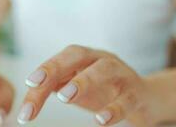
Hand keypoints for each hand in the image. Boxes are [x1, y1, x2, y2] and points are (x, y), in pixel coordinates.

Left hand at [18, 45, 154, 125]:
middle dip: (55, 67)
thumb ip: (56, 87)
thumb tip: (29, 95)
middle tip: (36, 85)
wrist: (146, 98)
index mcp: (84, 58)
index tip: (29, 84)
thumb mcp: (78, 88)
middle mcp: (101, 59)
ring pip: (104, 69)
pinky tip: (100, 120)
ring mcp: (121, 74)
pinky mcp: (137, 93)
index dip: (43, 70)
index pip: (60, 61)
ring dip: (82, 81)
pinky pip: (127, 98)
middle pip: (78, 55)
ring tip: (64, 98)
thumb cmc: (105, 91)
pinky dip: (113, 109)